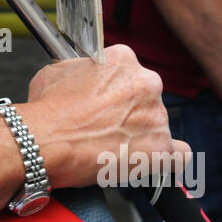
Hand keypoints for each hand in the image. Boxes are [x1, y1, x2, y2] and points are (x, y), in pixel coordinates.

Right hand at [20, 44, 189, 189]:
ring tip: (113, 148)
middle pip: (145, 98)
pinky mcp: (160, 149)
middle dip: (129, 112)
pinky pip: (179, 155)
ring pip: (157, 125)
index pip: (128, 73)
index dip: (113, 91)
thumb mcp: (57, 71)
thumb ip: (80, 70)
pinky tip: (153, 162)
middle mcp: (146, 83)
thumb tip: (80, 76)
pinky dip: (168, 160)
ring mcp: (156, 117)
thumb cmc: (46, 110)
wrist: (42, 142)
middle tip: (105, 127)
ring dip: (140, 135)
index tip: (103, 103)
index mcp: (123, 59)